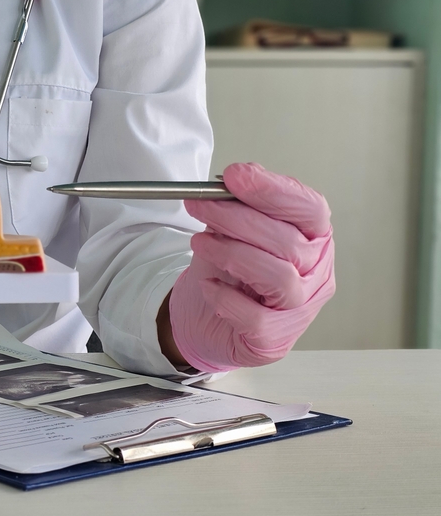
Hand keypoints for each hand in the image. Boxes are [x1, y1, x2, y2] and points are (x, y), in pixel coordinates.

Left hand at [168, 163, 334, 371]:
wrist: (207, 320)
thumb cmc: (229, 271)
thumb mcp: (231, 230)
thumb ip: (240, 205)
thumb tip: (234, 179)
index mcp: (313, 238)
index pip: (310, 209)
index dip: (274, 190)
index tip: (234, 176)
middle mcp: (316, 272)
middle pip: (289, 242)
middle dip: (237, 218)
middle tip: (199, 205)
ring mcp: (301, 309)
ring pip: (279, 277)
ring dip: (232, 254)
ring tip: (198, 243)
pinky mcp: (276, 339)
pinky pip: (256, 318)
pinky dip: (227, 298)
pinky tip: (209, 285)